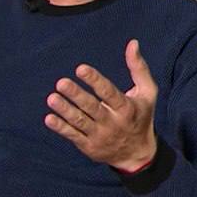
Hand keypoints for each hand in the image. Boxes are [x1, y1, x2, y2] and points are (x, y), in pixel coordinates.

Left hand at [45, 39, 157, 171]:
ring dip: (65, 110)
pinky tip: (49, 118)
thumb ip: (138, 68)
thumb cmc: (141, 116)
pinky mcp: (89, 146)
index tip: (80, 68)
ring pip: (80, 122)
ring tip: (52, 98)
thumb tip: (132, 43)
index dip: (95, 80)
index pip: (109, 92)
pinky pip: (73, 136)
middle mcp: (113, 122)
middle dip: (76, 95)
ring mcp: (100, 136)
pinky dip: (61, 128)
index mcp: (126, 108)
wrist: (137, 154)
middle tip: (61, 83)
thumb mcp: (147, 92)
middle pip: (92, 107)